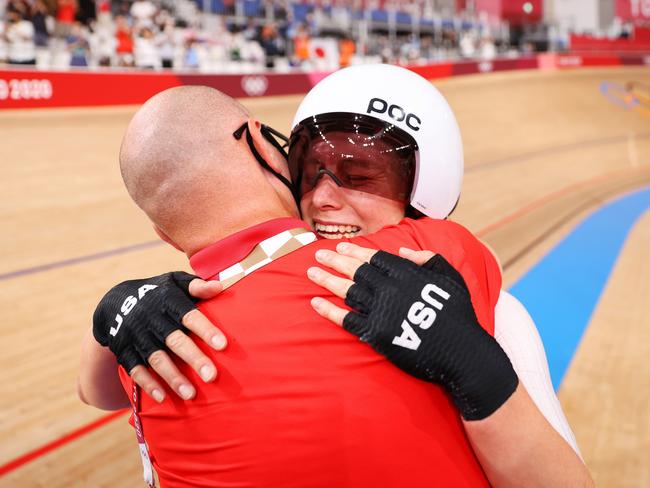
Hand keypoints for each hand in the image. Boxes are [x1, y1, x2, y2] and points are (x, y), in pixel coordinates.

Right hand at [92, 272, 226, 402]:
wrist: (115, 302)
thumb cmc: (158, 293)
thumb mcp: (175, 282)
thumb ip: (197, 286)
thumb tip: (220, 287)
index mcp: (168, 300)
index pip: (189, 315)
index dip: (205, 330)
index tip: (223, 345)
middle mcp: (152, 318)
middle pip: (174, 340)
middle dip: (193, 358)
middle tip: (212, 376)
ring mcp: (136, 335)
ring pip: (156, 358)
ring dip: (172, 377)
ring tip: (191, 394)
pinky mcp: (124, 350)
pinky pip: (135, 369)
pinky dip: (147, 383)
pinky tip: (162, 397)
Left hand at [307, 243, 517, 419]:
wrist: (463, 354)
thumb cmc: (459, 315)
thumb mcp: (451, 278)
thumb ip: (428, 260)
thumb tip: (402, 251)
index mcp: (408, 274)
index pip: (374, 258)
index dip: (356, 251)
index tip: (341, 246)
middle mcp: (391, 289)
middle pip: (356, 270)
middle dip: (335, 260)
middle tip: (318, 253)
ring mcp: (382, 312)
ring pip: (347, 291)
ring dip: (327, 280)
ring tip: (311, 272)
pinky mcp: (376, 335)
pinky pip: (347, 320)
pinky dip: (329, 311)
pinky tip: (315, 303)